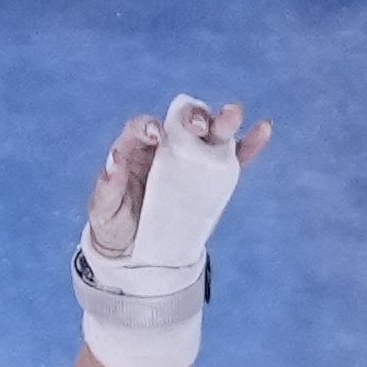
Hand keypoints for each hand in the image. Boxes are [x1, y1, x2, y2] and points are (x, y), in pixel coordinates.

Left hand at [83, 96, 270, 264]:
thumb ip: (107, 188)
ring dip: (224, 121)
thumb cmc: (114, 224)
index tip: (155, 134)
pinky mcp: (212, 177)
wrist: (135, 251)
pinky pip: (234, 158)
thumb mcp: (103, 210)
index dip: (148, 125)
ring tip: (233, 114)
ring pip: (211, 134)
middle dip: (193, 117)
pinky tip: (264, 129)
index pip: (142, 127)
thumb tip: (113, 161)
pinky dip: (250, 144)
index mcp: (135, 149)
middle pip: (182, 122)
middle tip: (199, 126)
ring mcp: (191, 160)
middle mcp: (166, 147)